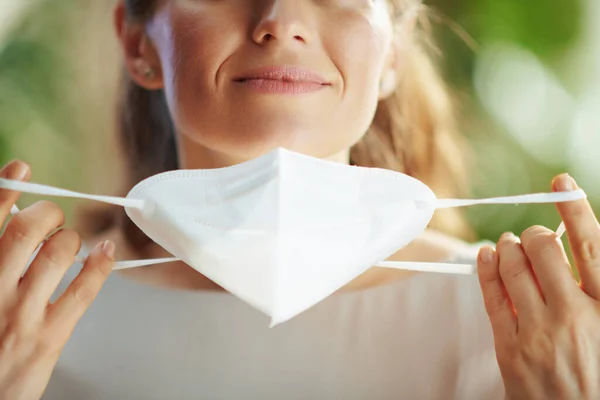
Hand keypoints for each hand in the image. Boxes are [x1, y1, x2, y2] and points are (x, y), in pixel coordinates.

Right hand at [0, 161, 114, 399]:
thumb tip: (9, 219)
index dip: (4, 190)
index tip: (21, 170)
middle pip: (24, 231)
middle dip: (44, 213)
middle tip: (49, 216)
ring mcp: (21, 315)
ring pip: (56, 254)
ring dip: (68, 238)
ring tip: (66, 241)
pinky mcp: (49, 336)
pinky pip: (83, 291)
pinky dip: (100, 265)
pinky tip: (104, 251)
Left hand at [477, 174, 599, 399]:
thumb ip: (598, 287)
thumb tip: (574, 247)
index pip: (591, 247)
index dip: (575, 209)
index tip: (562, 184)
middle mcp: (575, 316)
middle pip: (543, 250)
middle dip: (534, 233)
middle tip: (533, 235)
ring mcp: (538, 333)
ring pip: (513, 268)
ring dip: (508, 247)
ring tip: (511, 245)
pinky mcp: (511, 349)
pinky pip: (491, 297)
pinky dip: (486, 269)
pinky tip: (486, 255)